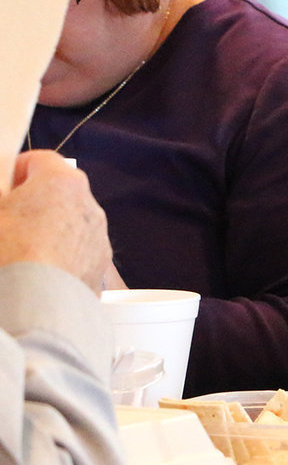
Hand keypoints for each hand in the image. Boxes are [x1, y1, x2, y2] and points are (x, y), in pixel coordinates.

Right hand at [0, 152, 110, 292]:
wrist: (37, 305)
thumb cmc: (9, 253)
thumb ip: (0, 197)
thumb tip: (4, 202)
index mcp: (61, 181)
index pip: (39, 159)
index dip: (14, 170)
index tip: (0, 186)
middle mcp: (88, 204)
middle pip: (56, 192)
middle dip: (30, 202)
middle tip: (5, 218)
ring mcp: (98, 235)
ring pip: (68, 222)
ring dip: (46, 229)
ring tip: (17, 250)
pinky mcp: (100, 265)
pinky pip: (76, 250)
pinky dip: (59, 255)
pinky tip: (35, 272)